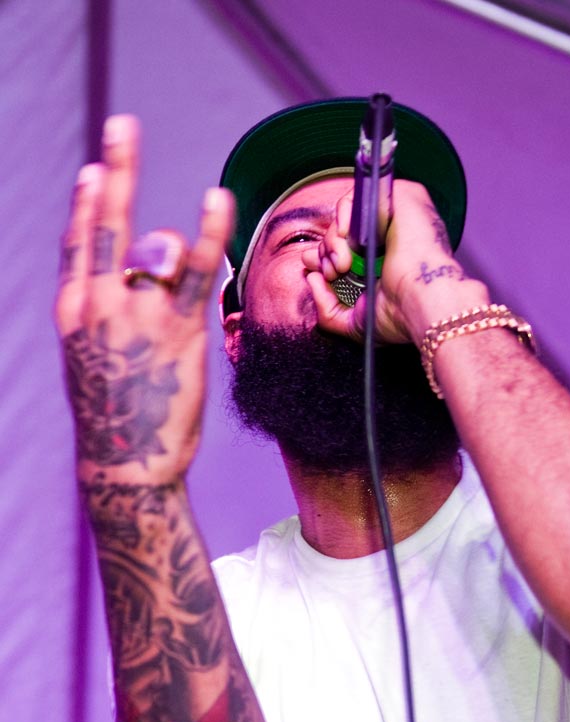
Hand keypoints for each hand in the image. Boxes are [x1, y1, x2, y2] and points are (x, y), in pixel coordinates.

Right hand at [54, 115, 233, 483]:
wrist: (126, 466)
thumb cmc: (117, 416)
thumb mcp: (93, 362)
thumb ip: (107, 317)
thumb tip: (140, 280)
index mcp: (74, 312)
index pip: (78, 244)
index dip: (87, 203)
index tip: (96, 170)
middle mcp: (100, 305)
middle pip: (107, 225)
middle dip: (117, 172)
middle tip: (123, 128)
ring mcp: (138, 316)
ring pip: (156, 250)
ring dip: (173, 246)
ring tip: (185, 262)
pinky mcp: (178, 330)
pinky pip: (196, 271)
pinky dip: (209, 232)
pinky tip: (217, 199)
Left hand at [302, 179, 487, 346]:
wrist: (422, 301)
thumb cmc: (400, 316)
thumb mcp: (353, 323)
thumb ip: (326, 308)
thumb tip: (310, 276)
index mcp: (383, 261)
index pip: (344, 247)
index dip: (324, 256)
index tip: (321, 272)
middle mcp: (390, 237)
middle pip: (341, 231)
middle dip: (327, 253)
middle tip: (336, 272)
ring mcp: (396, 216)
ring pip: (347, 215)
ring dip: (334, 241)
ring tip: (344, 264)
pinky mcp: (402, 197)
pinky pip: (359, 194)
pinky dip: (344, 216)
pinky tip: (348, 239)